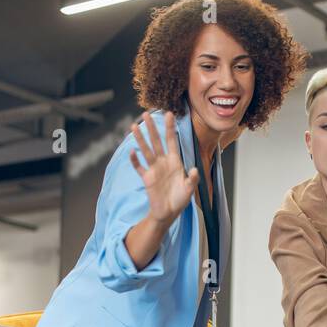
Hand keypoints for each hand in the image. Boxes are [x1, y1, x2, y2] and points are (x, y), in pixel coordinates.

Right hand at [129, 111, 196, 225]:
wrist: (168, 213)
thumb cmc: (180, 200)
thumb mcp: (189, 190)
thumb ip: (192, 180)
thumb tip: (194, 170)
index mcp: (175, 162)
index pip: (171, 141)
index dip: (170, 128)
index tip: (169, 114)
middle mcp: (163, 162)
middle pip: (156, 141)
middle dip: (151, 128)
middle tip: (146, 113)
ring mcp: (154, 169)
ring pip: (146, 150)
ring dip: (140, 139)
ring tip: (134, 126)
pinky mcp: (147, 178)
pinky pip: (139, 167)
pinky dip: (135, 160)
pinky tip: (132, 152)